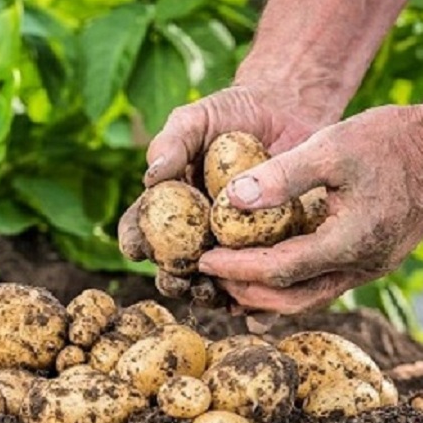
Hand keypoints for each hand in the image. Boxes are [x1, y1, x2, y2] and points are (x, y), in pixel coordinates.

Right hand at [119, 85, 334, 283]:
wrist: (287, 111)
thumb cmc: (231, 112)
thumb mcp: (196, 119)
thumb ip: (171, 144)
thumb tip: (152, 177)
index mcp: (169, 207)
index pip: (141, 229)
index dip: (135, 241)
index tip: (136, 247)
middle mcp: (195, 232)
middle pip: (174, 267)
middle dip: (172, 279)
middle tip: (177, 279)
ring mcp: (232, 246)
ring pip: (214, 282)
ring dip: (210, 295)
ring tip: (214, 294)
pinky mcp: (269, 251)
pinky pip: (259, 283)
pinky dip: (256, 303)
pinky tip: (255, 311)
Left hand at [198, 104, 422, 313]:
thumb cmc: (390, 139)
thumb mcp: (333, 146)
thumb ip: (283, 175)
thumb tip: (232, 200)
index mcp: (351, 241)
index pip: (280, 269)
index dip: (237, 267)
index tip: (203, 259)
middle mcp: (361, 266)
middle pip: (291, 298)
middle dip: (245, 291)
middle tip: (209, 274)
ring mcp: (369, 268)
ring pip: (308, 299)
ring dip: (265, 296)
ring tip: (228, 281)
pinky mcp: (371, 261)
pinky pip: (322, 286)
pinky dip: (289, 286)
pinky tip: (264, 279)